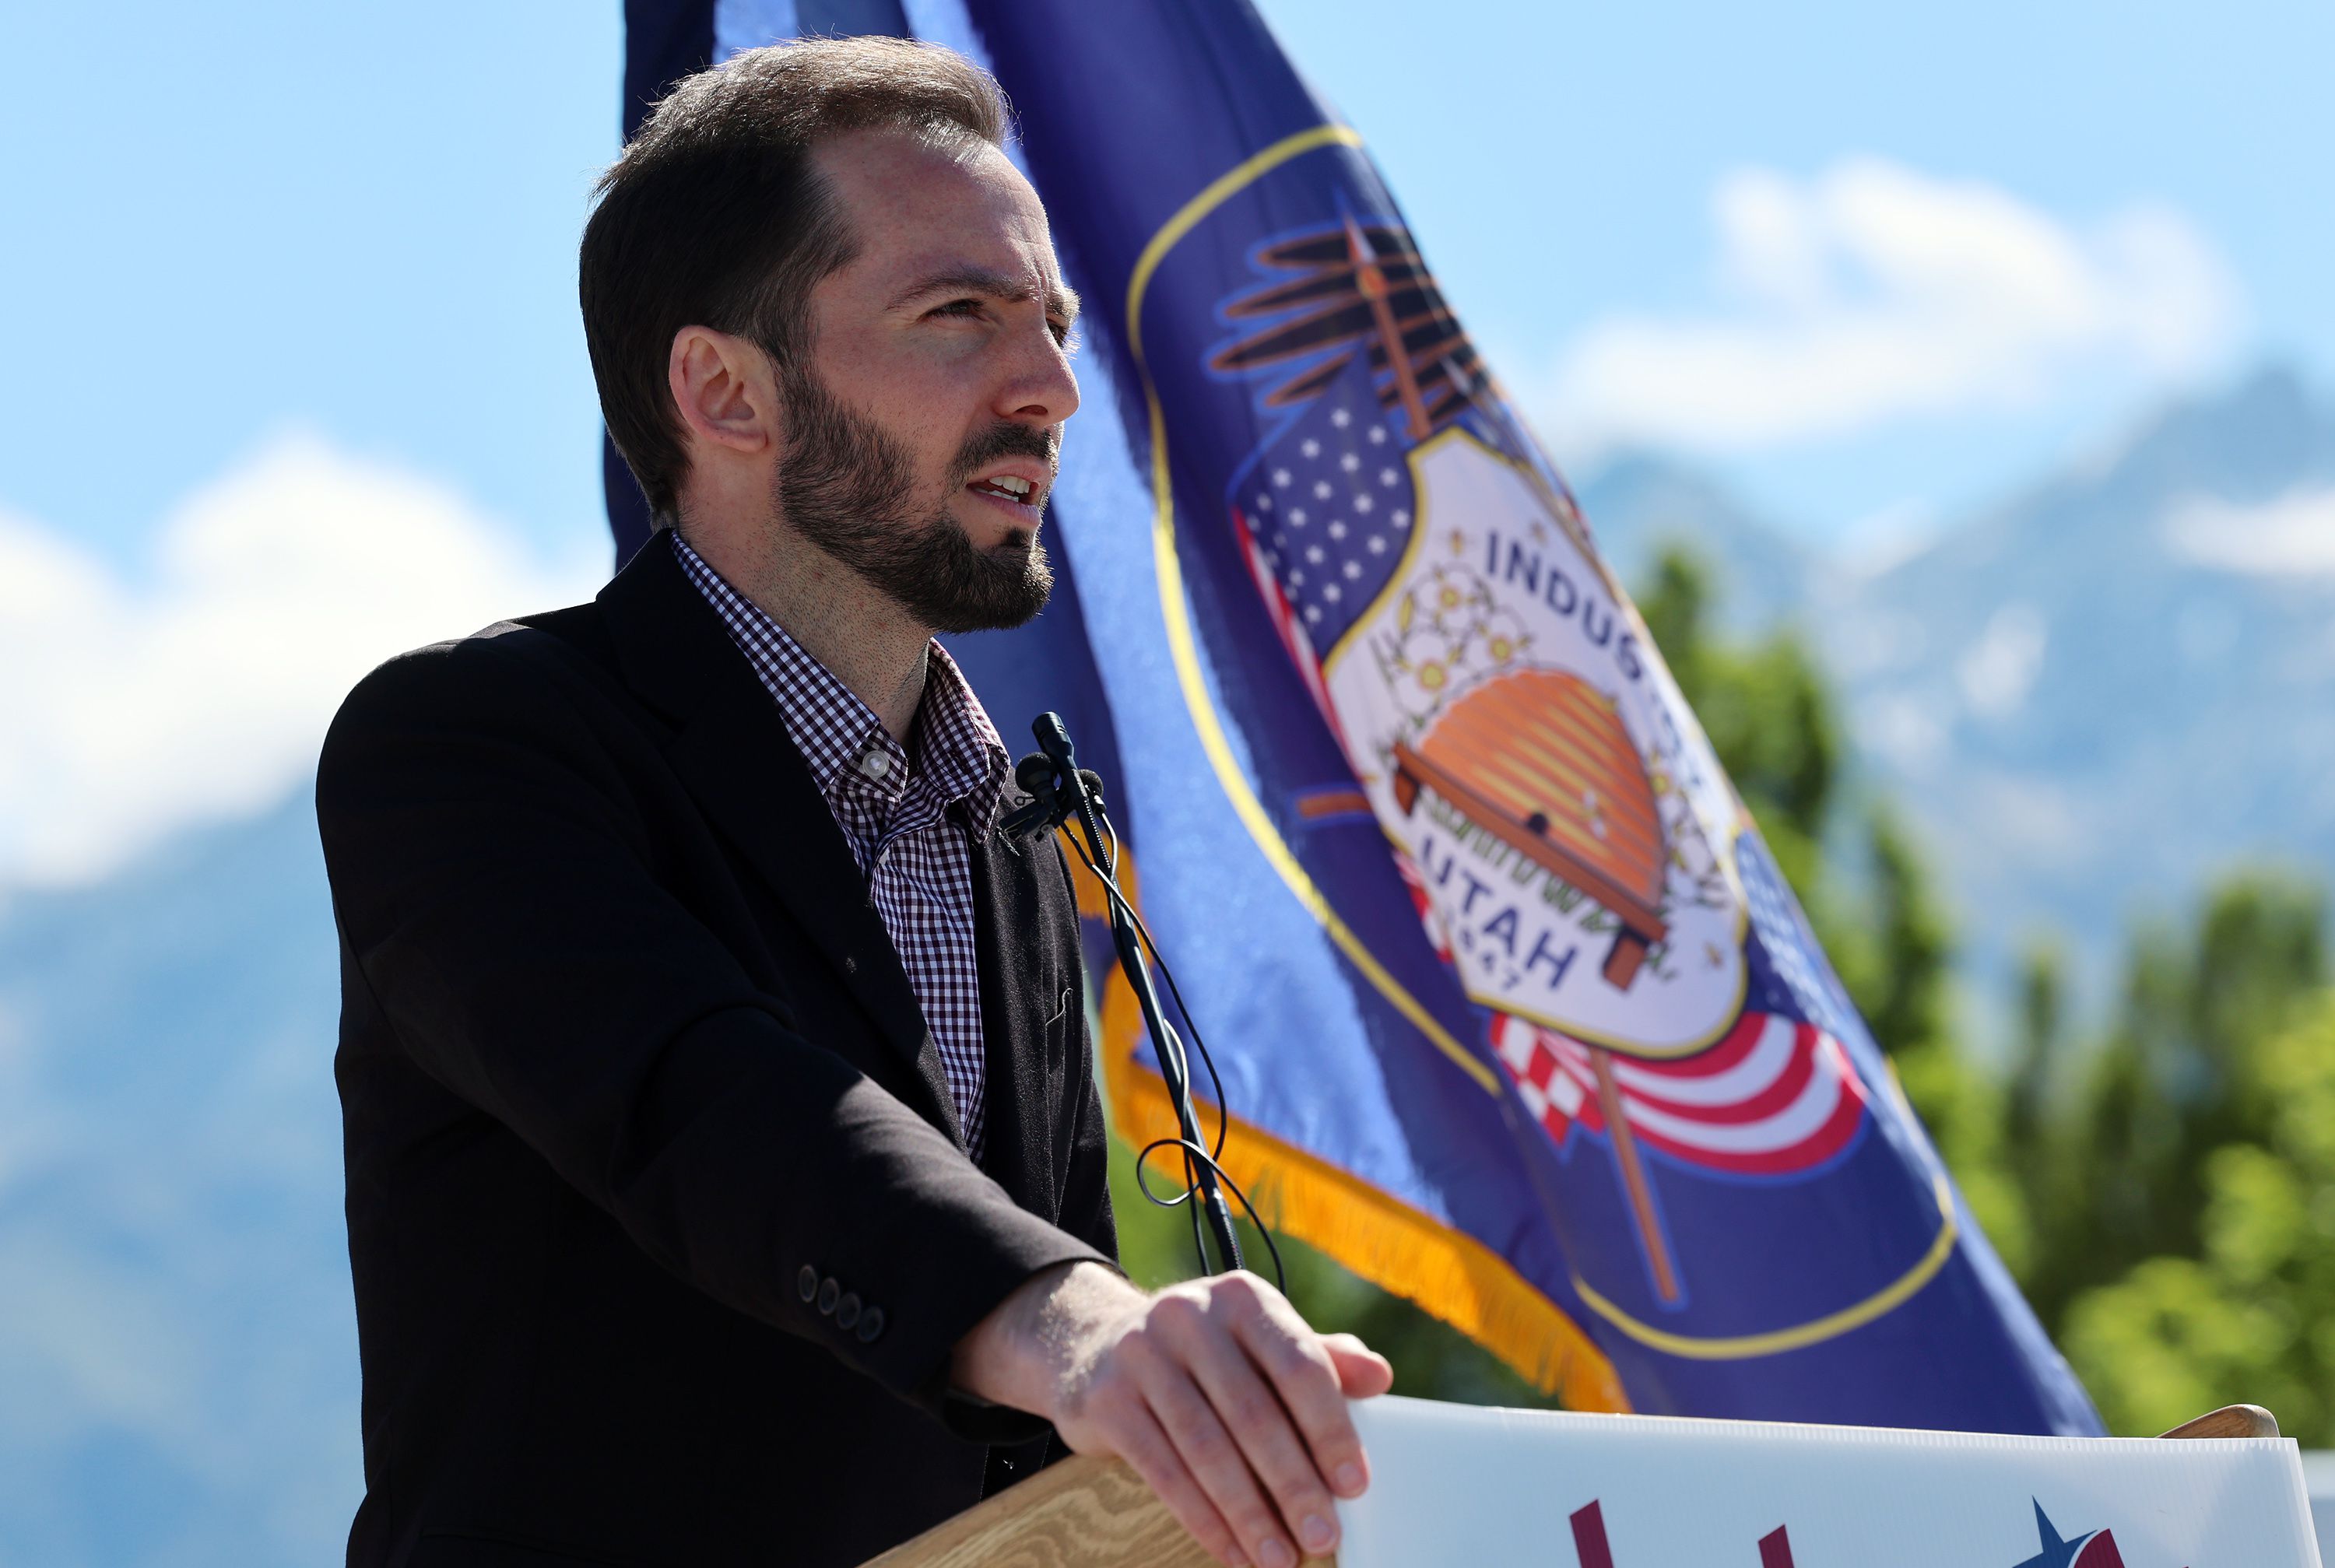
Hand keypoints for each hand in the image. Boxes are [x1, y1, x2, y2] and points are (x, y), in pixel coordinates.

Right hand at [951, 1261, 1393, 1566]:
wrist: (1094, 1343)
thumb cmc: (1203, 1352)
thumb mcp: (1258, 1341)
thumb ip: (1319, 1359)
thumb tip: (1380, 1377)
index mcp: (1242, 1299)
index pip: (1298, 1365)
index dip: (1329, 1429)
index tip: (1354, 1485)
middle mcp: (1189, 1316)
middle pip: (1252, 1414)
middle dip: (1293, 1485)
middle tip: (1322, 1537)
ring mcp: (1142, 1355)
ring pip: (1206, 1449)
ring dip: (1249, 1515)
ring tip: (1280, 1558)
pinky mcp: (1107, 1399)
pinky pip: (1163, 1470)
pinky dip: (1203, 1519)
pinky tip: (1233, 1552)